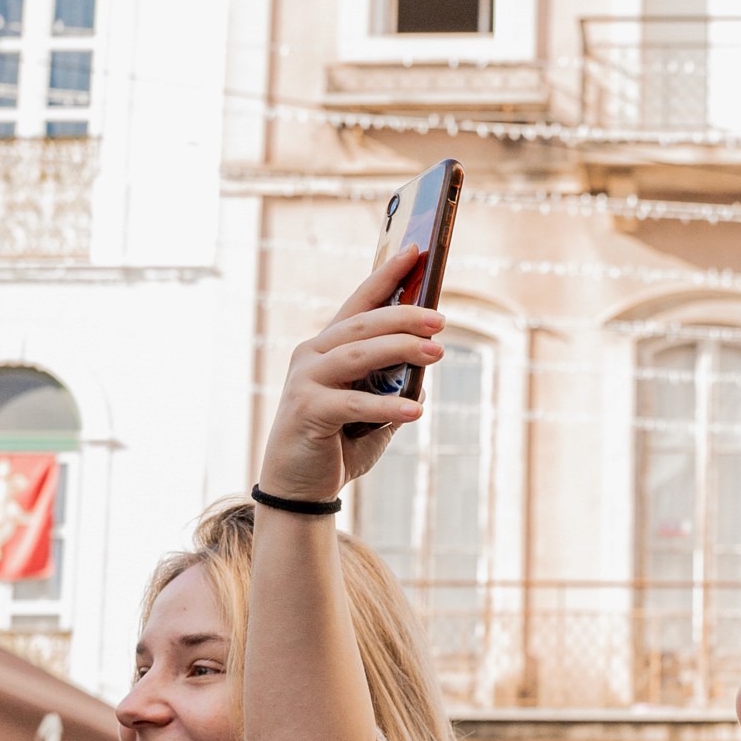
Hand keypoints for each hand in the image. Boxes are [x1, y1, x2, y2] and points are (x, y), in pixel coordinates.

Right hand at [258, 249, 445, 501]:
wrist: (299, 489)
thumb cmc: (336, 446)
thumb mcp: (372, 413)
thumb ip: (393, 389)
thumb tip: (424, 369)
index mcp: (326, 348)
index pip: (360, 304)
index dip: (386, 276)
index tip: (416, 252)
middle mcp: (311, 356)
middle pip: (362, 325)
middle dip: (404, 316)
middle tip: (441, 321)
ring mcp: (305, 381)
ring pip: (357, 354)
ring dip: (400, 349)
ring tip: (437, 352)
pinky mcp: (306, 411)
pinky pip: (353, 403)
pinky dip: (386, 406)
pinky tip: (415, 411)